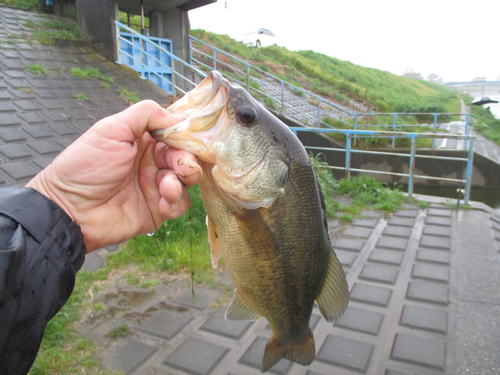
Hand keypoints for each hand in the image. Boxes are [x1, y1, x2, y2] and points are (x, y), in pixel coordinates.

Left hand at [26, 100, 200, 252]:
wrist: (71, 209)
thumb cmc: (86, 166)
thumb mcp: (112, 129)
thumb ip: (145, 114)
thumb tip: (176, 118)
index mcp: (142, 140)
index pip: (174, 134)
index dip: (185, 137)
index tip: (190, 141)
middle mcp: (151, 162)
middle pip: (184, 156)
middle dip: (186, 160)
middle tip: (182, 167)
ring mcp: (155, 186)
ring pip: (186, 180)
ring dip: (181, 181)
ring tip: (166, 187)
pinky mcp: (157, 210)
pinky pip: (180, 204)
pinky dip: (176, 201)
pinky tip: (162, 201)